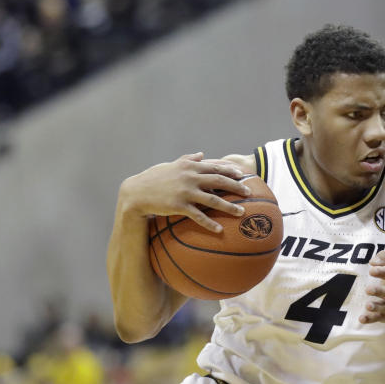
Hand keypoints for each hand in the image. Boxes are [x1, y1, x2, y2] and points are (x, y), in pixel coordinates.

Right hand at [119, 152, 250, 232]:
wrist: (136, 192)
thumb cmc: (154, 178)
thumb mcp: (171, 165)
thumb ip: (188, 159)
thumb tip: (201, 154)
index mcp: (189, 166)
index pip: (215, 166)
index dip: (230, 170)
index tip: (243, 174)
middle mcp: (190, 177)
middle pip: (219, 180)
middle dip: (236, 186)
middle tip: (248, 192)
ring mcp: (185, 191)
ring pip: (213, 199)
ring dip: (229, 207)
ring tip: (241, 212)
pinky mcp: (179, 205)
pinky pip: (198, 216)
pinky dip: (210, 223)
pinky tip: (219, 229)